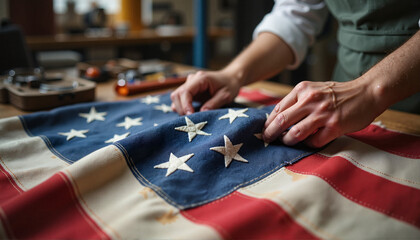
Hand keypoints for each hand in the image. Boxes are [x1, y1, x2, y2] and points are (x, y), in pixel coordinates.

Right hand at [171, 70, 240, 114]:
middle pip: (177, 94)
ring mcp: (189, 84)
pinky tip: (189, 113)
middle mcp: (192, 80)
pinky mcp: (190, 90)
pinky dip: (182, 107)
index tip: (190, 116)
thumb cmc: (229, 85)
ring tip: (191, 117)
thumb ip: (213, 104)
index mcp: (201, 78)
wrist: (230, 78)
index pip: (185, 91)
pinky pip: (180, 99)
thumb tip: (201, 113)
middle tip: (191, 120)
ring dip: (180, 108)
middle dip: (181, 108)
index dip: (185, 105)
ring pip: (176, 97)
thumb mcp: (226, 95)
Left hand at [262, 79, 385, 147]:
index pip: (278, 109)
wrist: (367, 92)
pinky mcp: (335, 126)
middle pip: (282, 121)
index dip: (268, 122)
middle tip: (266, 140)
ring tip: (287, 142)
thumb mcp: (314, 90)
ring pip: (295, 133)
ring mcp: (323, 113)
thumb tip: (277, 119)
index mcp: (303, 90)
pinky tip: (310, 142)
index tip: (264, 130)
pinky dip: (309, 144)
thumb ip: (298, 101)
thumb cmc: (338, 94)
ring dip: (288, 141)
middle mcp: (311, 100)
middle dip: (270, 134)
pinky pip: (314, 141)